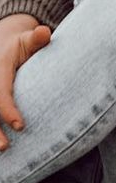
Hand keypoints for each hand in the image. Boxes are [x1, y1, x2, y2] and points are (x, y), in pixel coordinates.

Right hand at [0, 15, 51, 148]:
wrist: (2, 45)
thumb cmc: (20, 46)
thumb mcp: (27, 40)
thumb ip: (36, 39)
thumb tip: (45, 32)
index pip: (0, 91)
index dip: (7, 110)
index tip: (20, 126)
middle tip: (5, 147)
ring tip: (4, 150)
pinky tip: (0, 147)